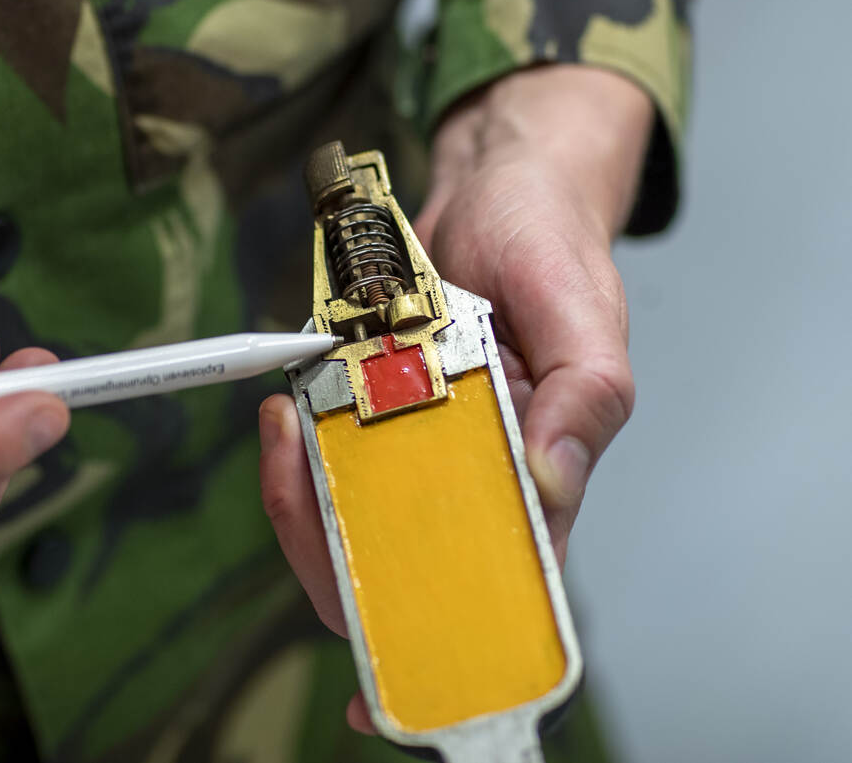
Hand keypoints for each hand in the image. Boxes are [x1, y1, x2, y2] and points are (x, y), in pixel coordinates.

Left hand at [260, 65, 652, 730]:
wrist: (496, 184)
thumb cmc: (551, 249)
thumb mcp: (587, 313)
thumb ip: (584, 398)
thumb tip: (548, 480)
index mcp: (534, 481)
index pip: (492, 590)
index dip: (439, 646)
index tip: (376, 687)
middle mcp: (469, 477)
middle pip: (395, 568)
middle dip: (331, 550)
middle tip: (296, 476)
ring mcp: (414, 445)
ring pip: (345, 518)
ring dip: (299, 492)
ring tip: (283, 430)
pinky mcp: (370, 408)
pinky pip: (321, 455)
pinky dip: (295, 448)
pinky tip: (286, 413)